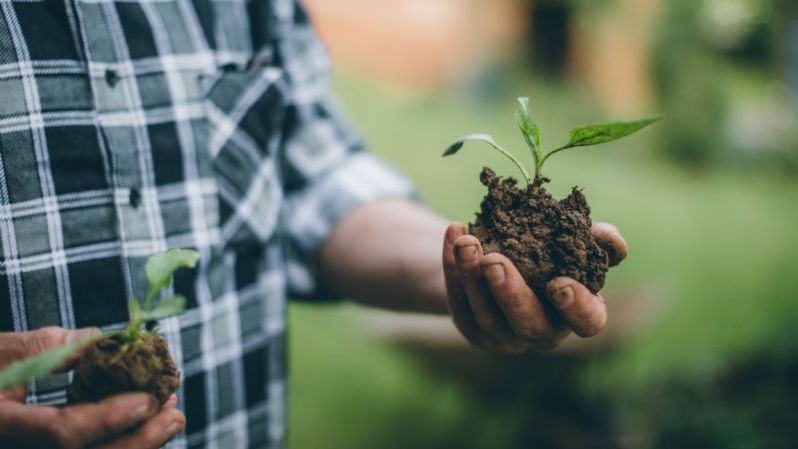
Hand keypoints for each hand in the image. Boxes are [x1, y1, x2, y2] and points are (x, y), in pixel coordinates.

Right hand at [0, 327, 185, 448]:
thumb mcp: (8, 351)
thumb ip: (54, 347)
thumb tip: (104, 340)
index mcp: (3, 424)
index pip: (60, 432)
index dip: (107, 419)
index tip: (147, 400)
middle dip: (136, 440)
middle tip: (175, 415)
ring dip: (137, 441)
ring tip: (171, 416)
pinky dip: (122, 440)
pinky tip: (149, 423)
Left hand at [442, 222, 627, 352]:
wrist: (502, 257)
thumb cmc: (551, 253)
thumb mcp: (574, 241)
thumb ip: (596, 239)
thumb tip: (614, 242)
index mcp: (577, 313)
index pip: (587, 322)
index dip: (576, 307)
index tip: (560, 283)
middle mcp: (542, 332)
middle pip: (527, 323)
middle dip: (509, 293)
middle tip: (493, 261)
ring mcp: (505, 337)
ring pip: (486, 315)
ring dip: (472, 277)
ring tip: (466, 242)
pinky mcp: (473, 329)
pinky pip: (460, 304)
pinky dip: (453, 270)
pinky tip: (453, 238)